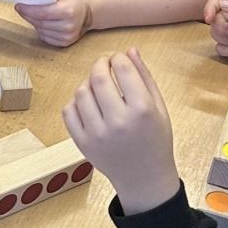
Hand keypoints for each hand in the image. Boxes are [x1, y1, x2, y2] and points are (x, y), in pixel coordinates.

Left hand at [15, 0, 87, 46]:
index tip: (18, 5)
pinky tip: (42, 23)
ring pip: (41, 31)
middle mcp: (68, 26)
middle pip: (39, 22)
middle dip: (28, 15)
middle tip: (22, 8)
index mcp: (68, 11)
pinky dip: (41, 30)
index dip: (27, 10)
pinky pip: (45, 38)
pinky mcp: (65, 43)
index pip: (41, 13)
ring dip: (34, 23)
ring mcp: (67, 36)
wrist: (90, 12)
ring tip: (33, 15)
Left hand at [62, 48, 179, 215]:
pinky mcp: (82, 144)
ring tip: (98, 86)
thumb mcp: (159, 107)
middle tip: (104, 64)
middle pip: (99, 78)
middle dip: (100, 64)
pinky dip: (75, 102)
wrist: (144, 177)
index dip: (118, 58)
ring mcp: (97, 134)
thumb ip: (144, 77)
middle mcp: (118, 122)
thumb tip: (129, 50)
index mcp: (141, 110)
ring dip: (88, 82)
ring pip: (81, 92)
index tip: (118, 58)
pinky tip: (88, 103)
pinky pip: (68, 112)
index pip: (122, 69)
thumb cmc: (155, 140)